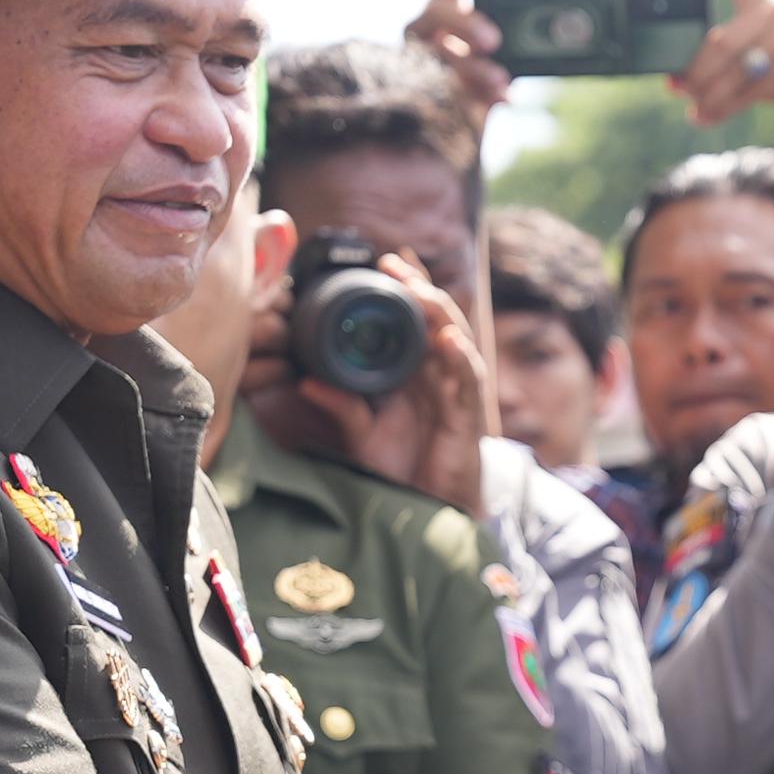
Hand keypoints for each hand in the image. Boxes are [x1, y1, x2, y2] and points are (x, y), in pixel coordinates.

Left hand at [296, 254, 489, 515]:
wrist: (428, 512)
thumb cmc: (402, 472)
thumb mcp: (363, 435)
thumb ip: (342, 407)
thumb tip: (305, 381)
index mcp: (415, 373)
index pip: (413, 321)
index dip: (405, 290)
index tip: (383, 261)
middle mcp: (438, 375)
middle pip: (435, 320)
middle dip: (418, 288)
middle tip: (394, 263)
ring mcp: (455, 391)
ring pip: (454, 339)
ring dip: (438, 311)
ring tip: (418, 288)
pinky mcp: (467, 415)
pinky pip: (467, 378)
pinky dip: (460, 357)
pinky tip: (447, 339)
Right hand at [406, 0, 514, 129]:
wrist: (459, 119)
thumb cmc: (480, 75)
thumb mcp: (500, 56)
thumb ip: (516, 42)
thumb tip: (554, 32)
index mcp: (444, 13)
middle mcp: (426, 30)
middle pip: (438, 12)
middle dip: (467, 24)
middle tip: (493, 41)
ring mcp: (418, 60)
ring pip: (439, 55)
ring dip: (472, 67)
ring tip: (501, 80)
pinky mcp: (423, 91)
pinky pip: (447, 91)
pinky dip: (476, 96)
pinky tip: (501, 98)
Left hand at [671, 0, 773, 132]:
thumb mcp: (773, 33)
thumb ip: (734, 40)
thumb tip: (680, 72)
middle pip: (720, 40)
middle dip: (694, 69)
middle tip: (675, 84)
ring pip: (728, 73)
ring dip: (703, 94)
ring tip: (692, 104)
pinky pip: (742, 96)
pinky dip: (718, 110)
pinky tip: (702, 117)